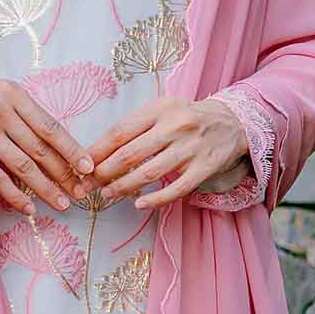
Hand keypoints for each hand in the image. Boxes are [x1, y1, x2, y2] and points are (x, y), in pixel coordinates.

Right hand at [0, 79, 90, 213]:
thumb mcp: (9, 95)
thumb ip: (32, 117)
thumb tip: (64, 151)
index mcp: (14, 95)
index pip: (49, 127)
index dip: (71, 149)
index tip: (87, 167)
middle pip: (38, 149)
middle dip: (62, 173)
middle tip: (79, 191)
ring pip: (21, 167)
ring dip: (44, 188)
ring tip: (62, 203)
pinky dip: (15, 195)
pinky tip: (30, 207)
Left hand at [85, 96, 249, 208]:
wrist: (232, 122)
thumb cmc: (187, 118)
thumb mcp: (162, 110)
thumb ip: (135, 126)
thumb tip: (98, 152)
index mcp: (160, 109)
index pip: (120, 132)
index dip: (97, 151)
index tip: (81, 165)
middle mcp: (175, 126)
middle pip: (130, 154)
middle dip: (104, 172)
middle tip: (88, 185)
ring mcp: (191, 148)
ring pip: (149, 173)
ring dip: (123, 186)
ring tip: (107, 194)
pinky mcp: (204, 168)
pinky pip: (176, 189)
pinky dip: (155, 199)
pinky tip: (139, 204)